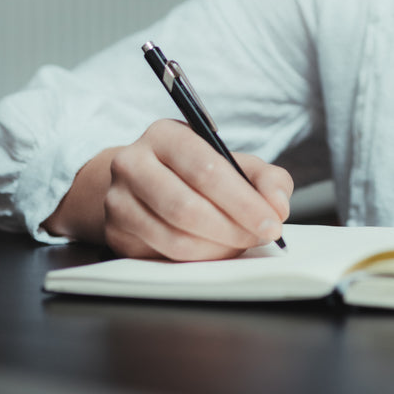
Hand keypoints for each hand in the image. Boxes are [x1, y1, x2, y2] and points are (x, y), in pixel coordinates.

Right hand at [103, 119, 291, 260]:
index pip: (206, 169)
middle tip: (261, 236)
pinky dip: (199, 258)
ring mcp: (118, 200)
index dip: (243, 200)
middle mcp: (132, 163)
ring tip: (241, 242)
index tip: (273, 221)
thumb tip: (278, 205)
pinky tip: (216, 249)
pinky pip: (163, 256)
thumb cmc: (197, 171)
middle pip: (187, 207)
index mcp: (165, 135)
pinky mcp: (115, 232)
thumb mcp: (235, 162)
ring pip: (175, 237)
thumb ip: (266, 178)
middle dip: (233, 228)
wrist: (144, 183)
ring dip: (218, 248)